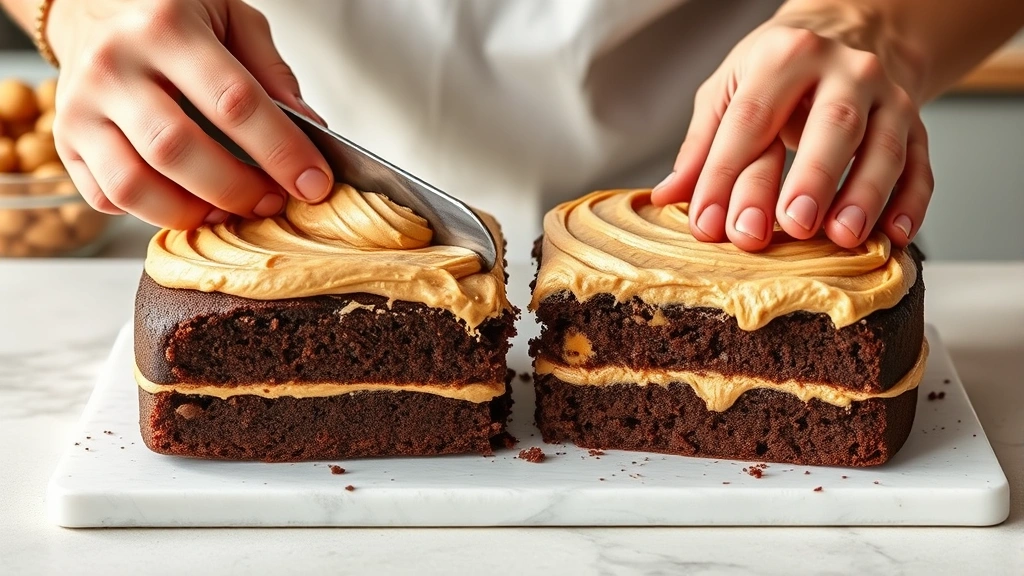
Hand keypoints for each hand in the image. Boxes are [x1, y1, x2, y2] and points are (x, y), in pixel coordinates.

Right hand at [47, 0, 332, 227]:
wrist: (89, 3)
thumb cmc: (169, 12)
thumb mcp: (230, 16)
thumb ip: (271, 72)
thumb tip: (311, 134)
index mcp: (165, 27)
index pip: (234, 102)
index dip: (281, 151)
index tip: (314, 183)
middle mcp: (113, 65)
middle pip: (178, 150)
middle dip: (238, 190)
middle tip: (273, 201)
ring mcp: (80, 106)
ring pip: (134, 185)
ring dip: (193, 213)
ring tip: (230, 211)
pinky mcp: (64, 140)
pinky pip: (106, 197)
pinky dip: (151, 214)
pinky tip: (186, 202)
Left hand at [651, 13, 932, 251]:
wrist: (849, 31)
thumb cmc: (779, 69)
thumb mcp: (729, 90)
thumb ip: (701, 145)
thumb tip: (669, 196)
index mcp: (785, 56)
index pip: (751, 120)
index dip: (725, 175)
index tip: (707, 225)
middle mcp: (844, 70)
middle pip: (832, 124)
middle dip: (812, 178)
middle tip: (790, 224)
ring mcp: (887, 97)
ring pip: (884, 146)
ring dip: (865, 195)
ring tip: (842, 236)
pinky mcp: (917, 125)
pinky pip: (921, 166)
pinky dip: (911, 204)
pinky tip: (893, 235)